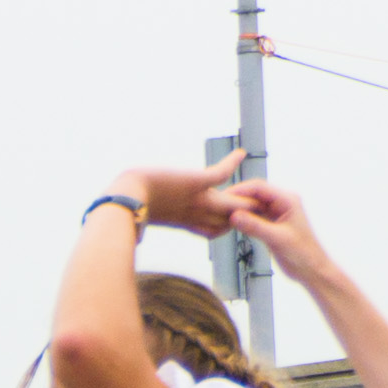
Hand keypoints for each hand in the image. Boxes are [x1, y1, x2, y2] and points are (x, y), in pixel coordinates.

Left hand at [123, 151, 252, 238]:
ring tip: (262, 192)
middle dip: (244, 214)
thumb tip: (134, 234)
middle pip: (228, 218)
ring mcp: (197, 198)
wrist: (124, 201)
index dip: (224, 226)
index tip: (234, 220)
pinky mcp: (196, 183)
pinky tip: (241, 153)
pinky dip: (231, 163)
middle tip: (263, 208)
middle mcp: (194, 212)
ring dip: (247, 197)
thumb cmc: (126, 210)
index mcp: (183, 222)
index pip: (213, 231)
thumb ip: (143, 222)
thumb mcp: (140, 217)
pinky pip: (221, 175)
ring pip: (231, 202)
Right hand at [216, 178, 336, 287]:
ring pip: (253, 205)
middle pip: (254, 194)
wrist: (312, 270)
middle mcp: (282, 203)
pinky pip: (254, 216)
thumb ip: (255, 226)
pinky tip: (231, 223)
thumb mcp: (277, 239)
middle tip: (218, 205)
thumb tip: (234, 216)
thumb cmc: (303, 254)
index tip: (223, 197)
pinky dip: (243, 219)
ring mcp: (277, 213)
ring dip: (239, 209)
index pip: (259, 188)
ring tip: (221, 213)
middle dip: (237, 199)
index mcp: (288, 200)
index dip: (239, 190)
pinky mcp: (272, 224)